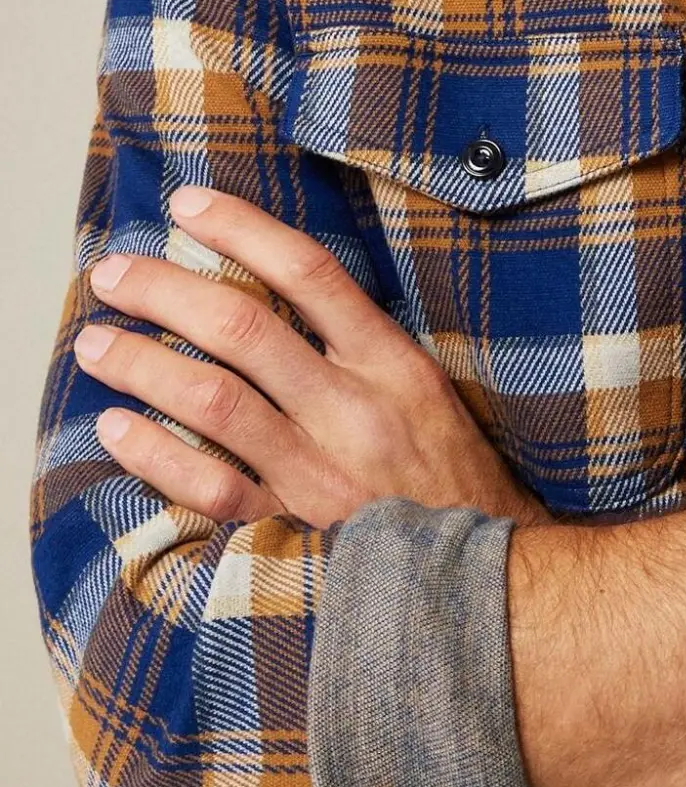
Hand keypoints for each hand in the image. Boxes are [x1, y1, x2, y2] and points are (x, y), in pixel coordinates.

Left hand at [73, 184, 551, 527]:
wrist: (489, 580)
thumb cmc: (453, 478)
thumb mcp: (427, 392)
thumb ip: (360, 345)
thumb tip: (274, 292)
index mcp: (394, 364)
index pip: (309, 272)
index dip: (241, 228)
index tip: (187, 205)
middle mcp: (355, 409)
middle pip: (243, 328)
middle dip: (165, 291)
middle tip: (113, 274)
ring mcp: (321, 472)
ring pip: (214, 399)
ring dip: (143, 364)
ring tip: (95, 342)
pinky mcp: (295, 529)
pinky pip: (209, 486)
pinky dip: (154, 455)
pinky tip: (117, 428)